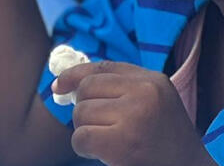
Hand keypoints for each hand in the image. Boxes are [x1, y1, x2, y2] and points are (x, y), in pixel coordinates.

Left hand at [55, 61, 213, 165]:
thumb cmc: (165, 142)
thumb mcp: (152, 103)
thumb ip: (119, 88)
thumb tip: (63, 83)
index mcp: (153, 80)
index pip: (102, 67)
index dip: (74, 75)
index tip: (58, 86)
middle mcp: (145, 92)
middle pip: (87, 89)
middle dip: (85, 111)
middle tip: (102, 129)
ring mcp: (134, 116)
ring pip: (81, 114)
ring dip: (87, 132)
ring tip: (110, 143)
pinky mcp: (123, 143)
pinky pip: (81, 137)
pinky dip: (84, 148)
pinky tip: (103, 155)